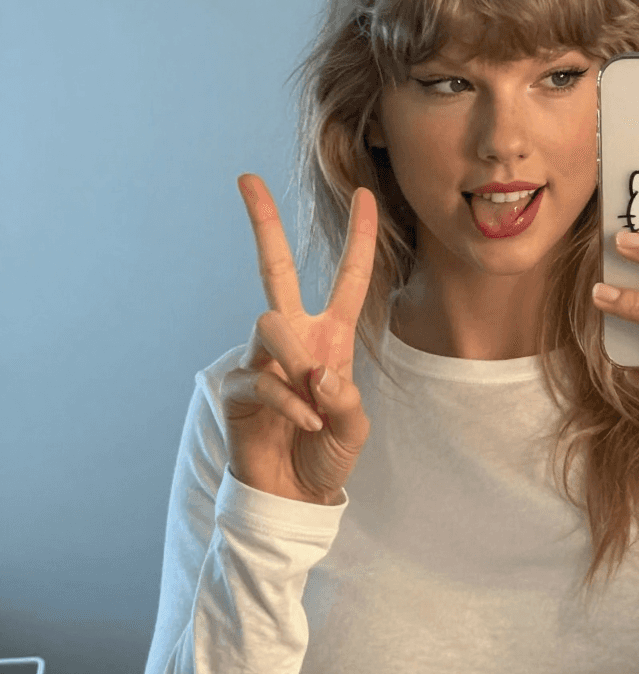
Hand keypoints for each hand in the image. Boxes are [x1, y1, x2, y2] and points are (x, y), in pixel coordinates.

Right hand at [221, 174, 377, 504]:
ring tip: (316, 404)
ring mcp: (263, 356)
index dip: (360, 238)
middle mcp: (295, 336)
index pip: (350, 278)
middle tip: (246, 179)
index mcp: (332, 337)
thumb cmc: (327, 453)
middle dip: (263, 222)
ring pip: (271, 321)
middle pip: (275, 267)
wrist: (295, 494)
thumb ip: (345, 397)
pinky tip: (308, 423)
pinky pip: (263, 376)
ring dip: (297, 360)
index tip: (367, 194)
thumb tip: (317, 370)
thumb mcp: (355, 426)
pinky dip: (291, 401)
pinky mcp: (237, 384)